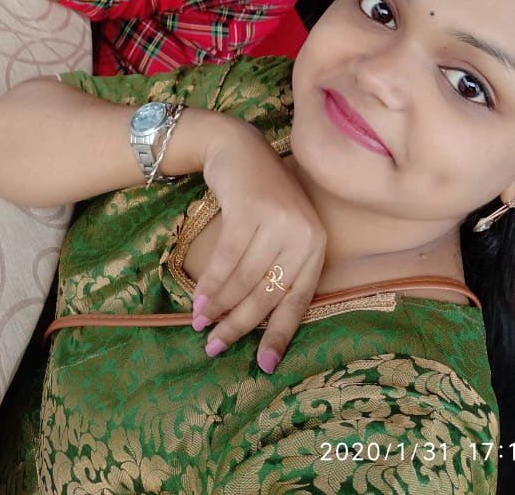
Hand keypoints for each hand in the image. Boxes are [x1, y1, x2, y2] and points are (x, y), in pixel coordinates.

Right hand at [192, 120, 325, 371]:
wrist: (240, 148)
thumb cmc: (259, 197)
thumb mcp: (279, 232)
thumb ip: (276, 269)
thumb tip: (253, 323)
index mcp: (317, 245)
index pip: (299, 300)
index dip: (280, 335)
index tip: (263, 366)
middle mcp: (304, 234)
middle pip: (268, 293)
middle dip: (239, 325)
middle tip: (215, 346)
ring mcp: (279, 220)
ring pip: (245, 279)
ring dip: (219, 306)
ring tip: (201, 323)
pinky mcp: (251, 210)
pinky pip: (228, 258)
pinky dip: (211, 283)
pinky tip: (198, 299)